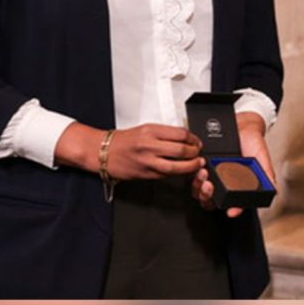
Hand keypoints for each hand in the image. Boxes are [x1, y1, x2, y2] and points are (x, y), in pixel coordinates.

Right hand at [55, 122, 202, 179]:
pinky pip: (166, 175)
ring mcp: (148, 161)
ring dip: (190, 166)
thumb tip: (185, 139)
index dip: (193, 138)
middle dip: (195, 153)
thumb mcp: (145, 129)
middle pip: (181, 150)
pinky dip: (177, 173)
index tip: (197, 141)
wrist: (104, 152)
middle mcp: (150, 145)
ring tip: (197, 164)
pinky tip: (182, 171)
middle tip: (199, 153)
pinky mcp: (145, 174)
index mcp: (151, 131)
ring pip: (176, 166)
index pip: (180, 134)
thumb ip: (164, 134)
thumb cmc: (124, 140)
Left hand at [192, 112, 275, 216]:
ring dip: (199, 188)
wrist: (242, 124)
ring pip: (201, 191)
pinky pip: (194, 176)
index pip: (234, 203)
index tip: (232, 211)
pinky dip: (194, 177)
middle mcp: (225, 183)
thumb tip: (273, 190)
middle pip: (213, 201)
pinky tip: (200, 169)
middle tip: (210, 187)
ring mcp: (213, 175)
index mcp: (239, 186)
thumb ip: (267, 174)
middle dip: (208, 198)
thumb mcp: (262, 158)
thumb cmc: (253, 142)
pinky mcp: (203, 165)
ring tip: (204, 175)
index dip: (233, 210)